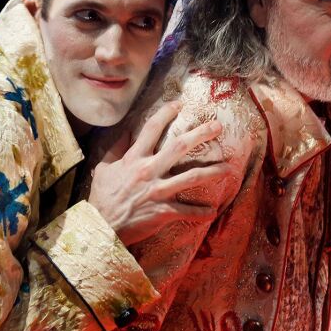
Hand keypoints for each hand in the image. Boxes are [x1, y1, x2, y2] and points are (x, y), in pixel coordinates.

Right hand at [88, 101, 226, 246]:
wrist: (101, 225)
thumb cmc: (102, 196)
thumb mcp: (104, 169)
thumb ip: (115, 151)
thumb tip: (125, 133)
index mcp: (134, 159)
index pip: (151, 129)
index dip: (166, 113)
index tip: (179, 104)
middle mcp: (148, 170)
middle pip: (179, 147)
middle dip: (201, 133)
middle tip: (218, 125)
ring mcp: (158, 191)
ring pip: (191, 177)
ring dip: (212, 172)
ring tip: (228, 168)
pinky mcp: (163, 211)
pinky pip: (187, 211)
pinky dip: (201, 212)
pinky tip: (213, 211)